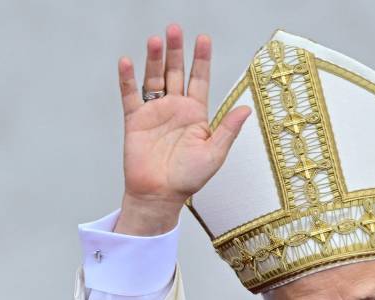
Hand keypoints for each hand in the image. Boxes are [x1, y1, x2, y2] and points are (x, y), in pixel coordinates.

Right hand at [114, 24, 250, 235]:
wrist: (159, 195)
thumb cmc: (188, 179)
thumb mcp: (214, 154)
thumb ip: (227, 129)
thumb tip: (246, 109)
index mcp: (196, 114)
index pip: (200, 79)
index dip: (201, 59)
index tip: (203, 39)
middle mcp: (175, 108)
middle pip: (176, 72)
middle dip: (176, 51)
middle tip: (175, 29)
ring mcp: (155, 112)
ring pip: (154, 78)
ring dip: (154, 59)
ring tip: (155, 40)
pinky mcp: (135, 120)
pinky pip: (130, 95)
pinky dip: (128, 78)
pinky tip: (128, 62)